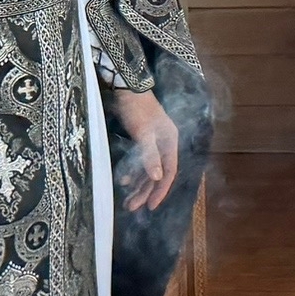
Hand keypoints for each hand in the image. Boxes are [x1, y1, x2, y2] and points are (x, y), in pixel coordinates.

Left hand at [109, 87, 180, 211]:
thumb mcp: (143, 133)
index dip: (160, 190)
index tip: (151, 206)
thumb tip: (157, 178)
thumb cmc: (137, 110)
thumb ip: (150, 156)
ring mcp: (154, 143)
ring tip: (127, 201)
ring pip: (148, 170)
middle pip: (157, 174)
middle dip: (145, 191)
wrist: (126, 88)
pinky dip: (133, 172)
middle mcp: (165, 145)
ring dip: (138, 185)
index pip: (169, 171)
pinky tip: (124, 181)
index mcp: (170, 142)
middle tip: (132, 207)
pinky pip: (140, 162)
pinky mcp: (142, 140)